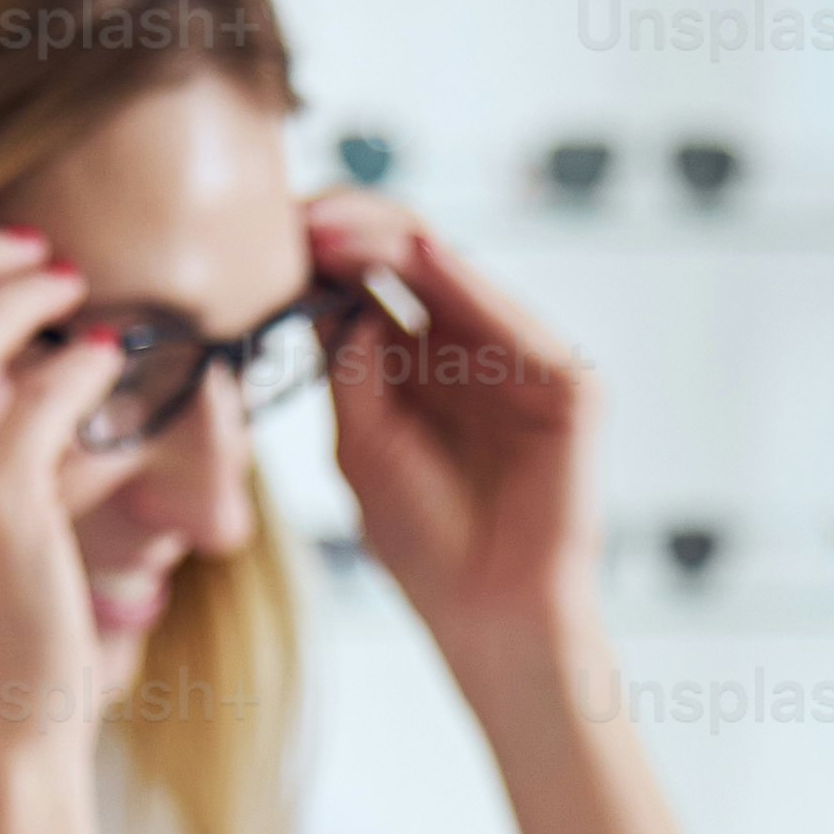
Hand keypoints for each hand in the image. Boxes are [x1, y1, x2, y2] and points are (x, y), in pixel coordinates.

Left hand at [301, 191, 600, 669]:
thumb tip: (339, 288)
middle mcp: (469, 349)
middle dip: (352, 226)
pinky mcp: (566, 386)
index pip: (370, 278)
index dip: (323, 247)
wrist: (490, 617)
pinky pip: (511, 318)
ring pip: (456, 270)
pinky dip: (463, 281)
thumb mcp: (360, 445)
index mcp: (416, 364)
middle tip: (299, 216)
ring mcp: (520, 361)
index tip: (267, 230)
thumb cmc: (424, 545)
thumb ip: (350, 367)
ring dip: (392, 238)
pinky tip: (416, 255)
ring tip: (332, 227)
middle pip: (411, 255)